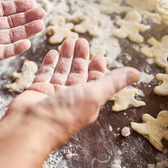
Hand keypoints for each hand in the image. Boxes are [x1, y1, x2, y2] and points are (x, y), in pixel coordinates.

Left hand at [0, 0, 45, 67]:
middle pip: (11, 23)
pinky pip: (2, 52)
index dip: (19, 7)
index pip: (4, 10)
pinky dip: (15, 48)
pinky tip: (27, 42)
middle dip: (27, 18)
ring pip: (10, 36)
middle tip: (42, 14)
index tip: (33, 4)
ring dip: (26, 31)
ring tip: (40, 25)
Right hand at [7, 38, 138, 145]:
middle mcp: (71, 97)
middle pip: (78, 73)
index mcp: (87, 101)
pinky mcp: (37, 91)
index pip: (95, 82)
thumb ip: (113, 82)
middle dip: (81, 57)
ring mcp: (53, 94)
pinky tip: (53, 53)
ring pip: (61, 71)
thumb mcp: (94, 95)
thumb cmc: (63, 114)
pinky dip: (49, 63)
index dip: (98, 68)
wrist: (30, 126)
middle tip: (81, 40)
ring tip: (68, 41)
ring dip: (66, 57)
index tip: (99, 55)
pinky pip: (45, 73)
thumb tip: (137, 73)